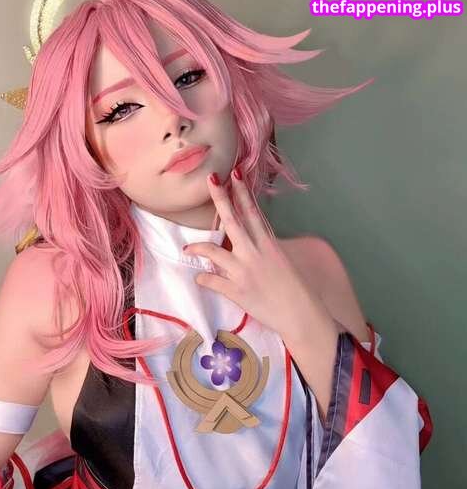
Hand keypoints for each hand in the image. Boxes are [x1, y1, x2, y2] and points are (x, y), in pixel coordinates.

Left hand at [183, 169, 333, 343]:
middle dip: (221, 199)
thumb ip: (266, 250)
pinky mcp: (237, 291)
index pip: (253, 212)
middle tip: (210, 180)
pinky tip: (199, 279)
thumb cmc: (296, 290)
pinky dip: (204, 280)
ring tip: (188, 248)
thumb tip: (255, 242)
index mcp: (269, 245)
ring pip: (215, 252)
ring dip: (199, 247)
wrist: (301, 314)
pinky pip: (213, 282)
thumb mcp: (282, 262)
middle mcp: (255, 254)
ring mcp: (244, 272)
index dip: (242, 192)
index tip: (234, 174)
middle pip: (234, 221)